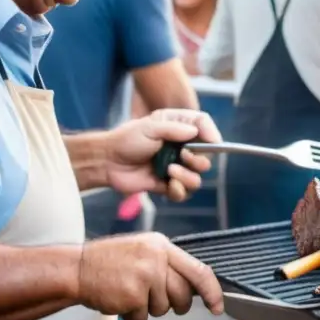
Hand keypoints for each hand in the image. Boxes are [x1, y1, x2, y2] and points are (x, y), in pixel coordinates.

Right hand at [78, 233, 224, 319]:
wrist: (75, 269)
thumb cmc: (111, 263)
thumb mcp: (144, 253)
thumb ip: (169, 266)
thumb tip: (199, 289)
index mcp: (162, 246)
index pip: (199, 270)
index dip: (213, 292)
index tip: (218, 307)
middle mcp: (157, 259)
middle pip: (183, 295)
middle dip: (174, 305)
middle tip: (153, 300)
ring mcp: (145, 276)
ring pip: (163, 309)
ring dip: (146, 310)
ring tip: (128, 294)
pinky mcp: (133, 295)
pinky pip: (143, 319)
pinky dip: (132, 318)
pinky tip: (118, 302)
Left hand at [106, 109, 221, 201]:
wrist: (107, 162)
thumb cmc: (126, 140)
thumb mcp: (149, 127)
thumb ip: (173, 129)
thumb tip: (195, 132)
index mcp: (179, 127)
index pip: (205, 127)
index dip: (212, 134)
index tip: (212, 142)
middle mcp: (182, 147)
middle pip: (208, 158)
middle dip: (198, 161)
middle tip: (182, 156)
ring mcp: (177, 167)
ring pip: (198, 178)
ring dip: (188, 177)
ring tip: (170, 173)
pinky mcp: (170, 185)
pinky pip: (185, 193)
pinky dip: (180, 191)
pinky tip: (168, 186)